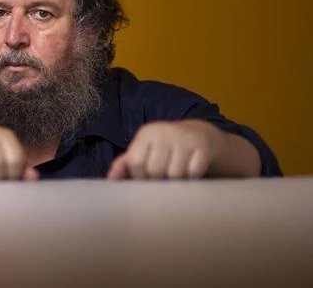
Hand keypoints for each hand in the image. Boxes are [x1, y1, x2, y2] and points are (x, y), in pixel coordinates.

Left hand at [107, 120, 223, 179]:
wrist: (198, 135)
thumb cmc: (164, 147)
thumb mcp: (144, 150)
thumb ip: (125, 163)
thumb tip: (111, 178)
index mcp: (146, 133)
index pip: (135, 162)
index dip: (139, 174)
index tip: (146, 175)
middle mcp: (164, 132)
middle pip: (154, 170)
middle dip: (158, 178)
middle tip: (163, 174)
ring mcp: (184, 138)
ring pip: (174, 174)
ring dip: (176, 180)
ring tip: (176, 171)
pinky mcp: (202, 146)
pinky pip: (193, 173)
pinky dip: (191, 176)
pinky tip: (190, 168)